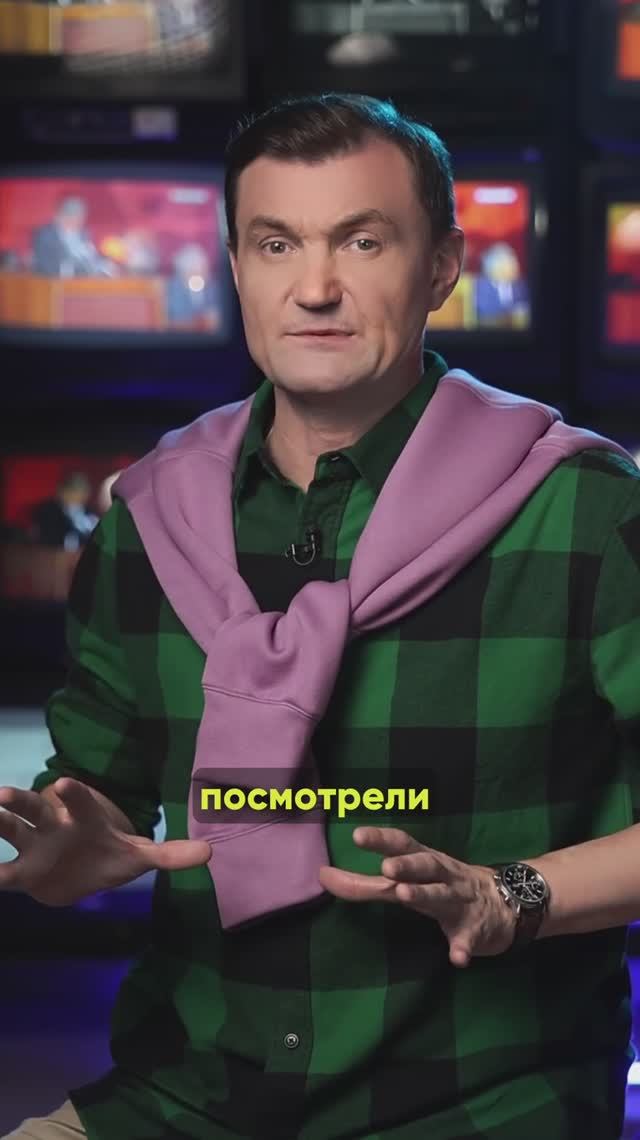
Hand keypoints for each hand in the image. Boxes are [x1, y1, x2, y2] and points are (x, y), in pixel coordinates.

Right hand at [0, 779, 210, 905]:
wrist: (87, 871)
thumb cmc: (111, 855)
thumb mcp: (139, 856)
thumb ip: (170, 853)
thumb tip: (210, 851)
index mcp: (85, 820)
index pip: (80, 804)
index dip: (74, 794)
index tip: (64, 782)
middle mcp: (56, 826)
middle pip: (36, 808)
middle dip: (21, 800)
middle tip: (3, 793)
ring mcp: (37, 847)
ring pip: (14, 829)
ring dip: (0, 822)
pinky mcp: (24, 871)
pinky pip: (5, 872)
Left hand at [318, 826, 516, 967]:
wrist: (507, 903)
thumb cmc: (444, 886)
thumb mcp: (408, 880)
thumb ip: (365, 884)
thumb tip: (322, 876)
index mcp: (425, 861)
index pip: (402, 845)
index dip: (381, 839)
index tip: (357, 836)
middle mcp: (443, 875)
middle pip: (425, 865)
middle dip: (407, 865)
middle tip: (386, 868)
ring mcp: (460, 901)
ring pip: (443, 896)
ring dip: (426, 895)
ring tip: (406, 895)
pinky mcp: (475, 930)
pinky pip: (469, 939)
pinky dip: (463, 948)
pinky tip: (457, 958)